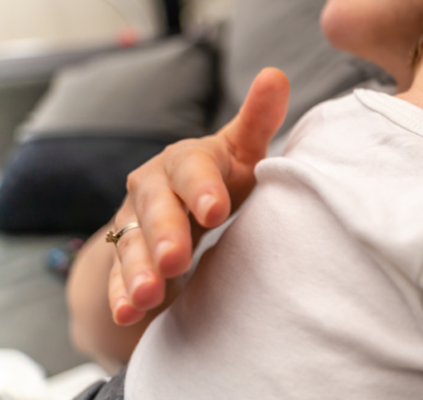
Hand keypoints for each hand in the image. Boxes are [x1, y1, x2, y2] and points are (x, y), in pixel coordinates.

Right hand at [108, 68, 289, 325]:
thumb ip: (258, 120)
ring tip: (148, 295)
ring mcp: (136, 224)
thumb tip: (275, 74)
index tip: (217, 210)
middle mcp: (155, 188)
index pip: (190, 167)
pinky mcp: (126, 258)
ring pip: (131, 245)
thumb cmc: (222, 179)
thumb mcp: (241, 152)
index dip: (201, 187)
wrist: (179, 212)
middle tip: (176, 259)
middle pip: (155, 208)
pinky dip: (121, 295)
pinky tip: (128, 312)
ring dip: (137, 270)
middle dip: (164, 233)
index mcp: (186, 160)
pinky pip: (118, 276)